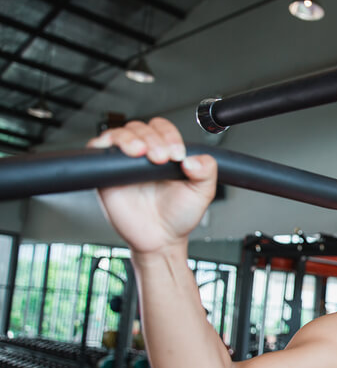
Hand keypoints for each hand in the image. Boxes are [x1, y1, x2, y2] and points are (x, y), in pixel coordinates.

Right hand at [90, 118, 216, 255]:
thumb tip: (194, 159)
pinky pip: (97, 150)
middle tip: (161, 158)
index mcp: (166, 153)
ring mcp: (124, 163)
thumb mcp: (201, 193)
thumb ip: (207, 172)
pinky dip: (105, 145)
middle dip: (152, 139)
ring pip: (119, 134)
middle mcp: (144, 155)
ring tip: (141, 153)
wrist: (161, 239)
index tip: (177, 154)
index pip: (163, 129)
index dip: (169, 136)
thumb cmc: (178, 215)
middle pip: (140, 128)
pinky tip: (121, 154)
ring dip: (130, 138)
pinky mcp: (106, 174)